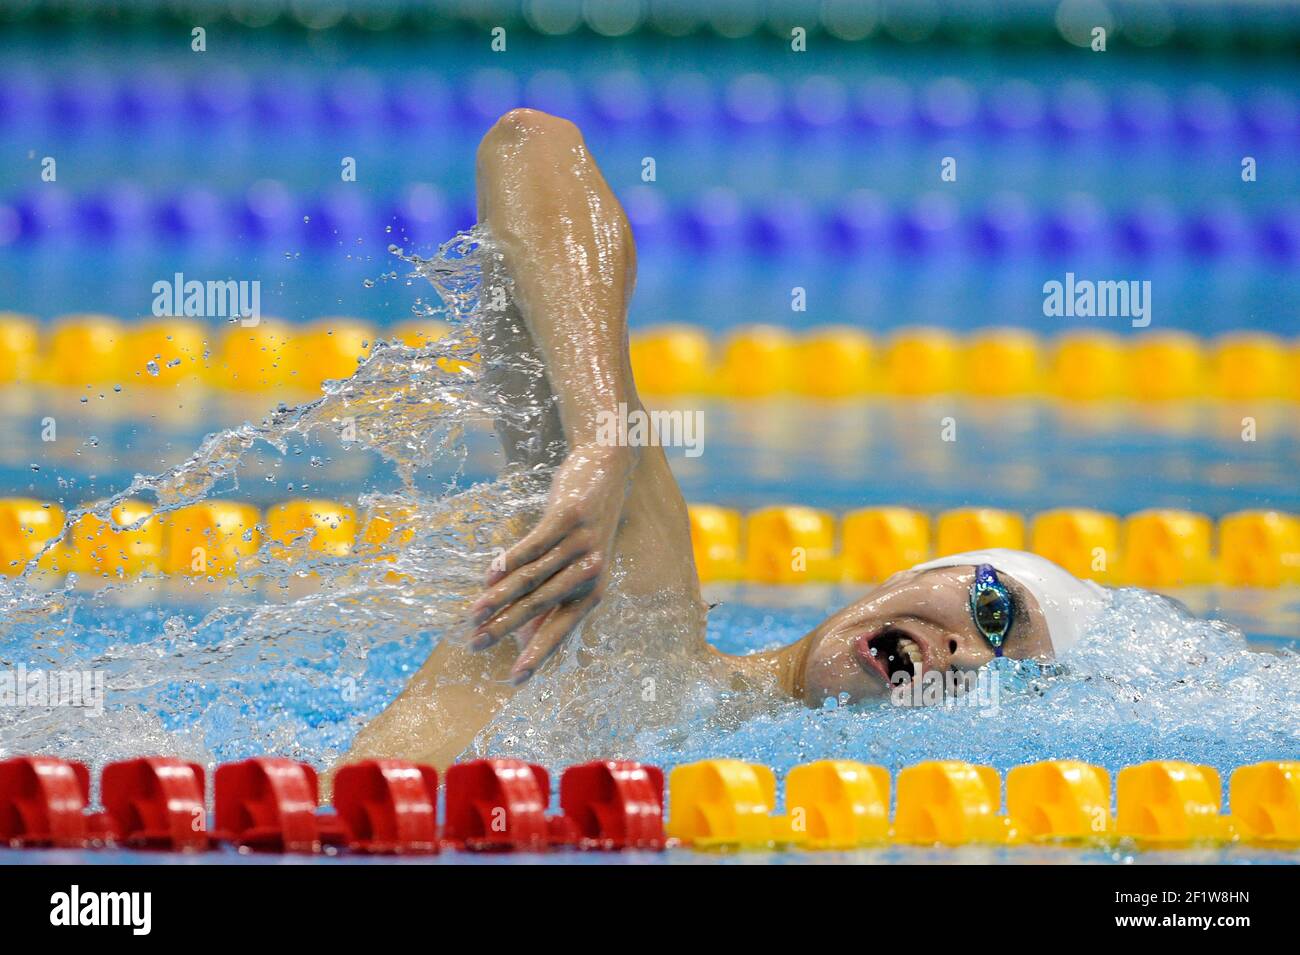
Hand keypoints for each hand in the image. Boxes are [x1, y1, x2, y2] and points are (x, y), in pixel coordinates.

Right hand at [469, 443, 632, 682]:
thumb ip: (555, 597)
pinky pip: (533, 545)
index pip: (561, 630)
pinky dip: (508, 561)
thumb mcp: (578, 565)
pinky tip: (488, 576)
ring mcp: (579, 544)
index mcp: (593, 591)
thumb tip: (523, 634)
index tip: (516, 679)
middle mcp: (589, 572)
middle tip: (477, 645)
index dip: (537, 653)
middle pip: (540, 606)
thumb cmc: (586, 527)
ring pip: (532, 578)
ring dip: (499, 598)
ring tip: (473, 615)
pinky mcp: (568, 518)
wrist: (609, 472)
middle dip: (506, 629)